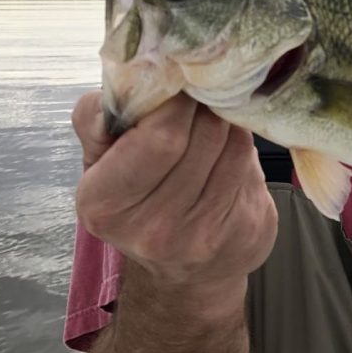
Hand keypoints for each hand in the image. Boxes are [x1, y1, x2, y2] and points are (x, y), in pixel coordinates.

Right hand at [72, 91, 277, 295]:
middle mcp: (154, 229)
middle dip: (205, 107)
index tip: (177, 87)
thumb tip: (125, 80)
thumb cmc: (137, 198)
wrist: (184, 273)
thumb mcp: (99, 161)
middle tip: (200, 99)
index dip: (176, 102)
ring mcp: (205, 235)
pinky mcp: (248, 232)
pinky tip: (228, 157)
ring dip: (227, 125)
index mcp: (105, 204)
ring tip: (213, 126)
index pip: (159, 137)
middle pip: (204, 134)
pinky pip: (254, 167)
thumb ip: (97, 117)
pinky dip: (244, 150)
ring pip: (234, 145)